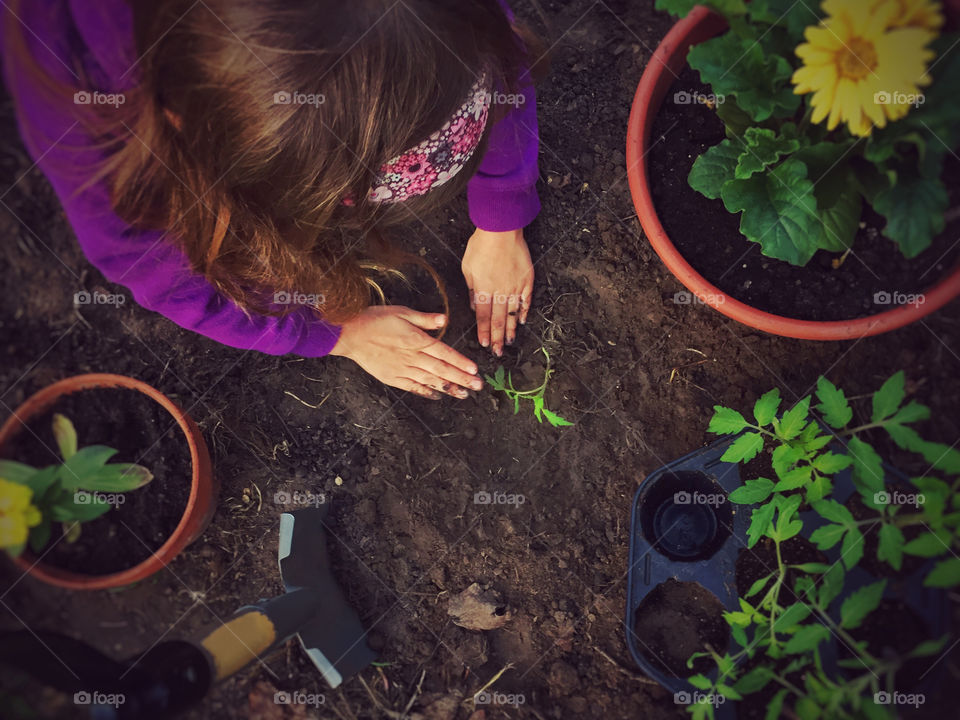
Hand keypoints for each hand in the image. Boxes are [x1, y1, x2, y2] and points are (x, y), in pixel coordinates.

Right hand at [330, 306, 482, 398]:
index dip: (460, 362)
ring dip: (448, 387)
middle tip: (478, 386)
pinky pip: (413, 387)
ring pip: (430, 380)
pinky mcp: (392, 377)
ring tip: (464, 394)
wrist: (349, 335)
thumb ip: (424, 319)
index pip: (444, 353)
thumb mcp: (401, 312)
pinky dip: (426, 391)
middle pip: (441, 370)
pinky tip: (437, 395)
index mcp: (416, 340)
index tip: (474, 370)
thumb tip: (444, 319)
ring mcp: (402, 369)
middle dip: (462, 379)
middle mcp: (412, 357)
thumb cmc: (374, 320)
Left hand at [461, 227, 533, 355]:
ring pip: (512, 313)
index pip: (483, 316)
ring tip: (510, 343)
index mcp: (483, 289)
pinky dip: (524, 311)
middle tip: (498, 352)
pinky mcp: (526, 279)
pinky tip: (522, 321)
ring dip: (511, 330)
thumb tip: (474, 305)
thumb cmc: (481, 245)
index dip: (483, 331)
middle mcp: (500, 291)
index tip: (484, 344)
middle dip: (497, 338)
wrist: (501, 229)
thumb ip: (471, 288)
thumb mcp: (468, 267)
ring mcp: (515, 286)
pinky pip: (526, 299)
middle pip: (498, 319)